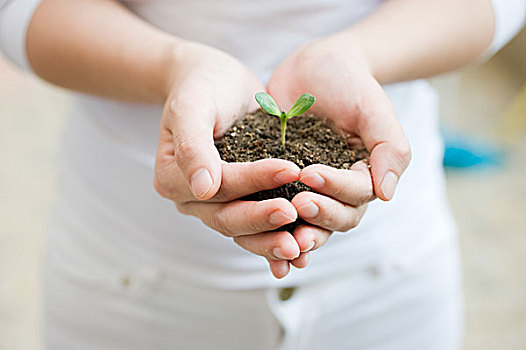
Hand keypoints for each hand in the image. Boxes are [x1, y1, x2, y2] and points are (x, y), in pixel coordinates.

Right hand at [153, 41, 303, 277]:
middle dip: (262, 218)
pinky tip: (302, 245)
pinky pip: (257, 225)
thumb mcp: (192, 106)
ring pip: (242, 230)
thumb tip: (202, 189)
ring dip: (270, 239)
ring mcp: (216, 204)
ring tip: (300, 245)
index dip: (252, 181)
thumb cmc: (202, 86)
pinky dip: (277, 234)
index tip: (289, 169)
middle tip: (295, 213)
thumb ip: (193, 145)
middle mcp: (192, 198)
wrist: (217, 83)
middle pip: (227, 218)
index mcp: (172, 177)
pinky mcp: (240, 201)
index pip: (216, 186)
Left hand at [267, 34, 410, 262]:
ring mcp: (308, 189)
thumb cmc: (349, 82)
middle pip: (335, 217)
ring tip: (277, 233)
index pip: (355, 194)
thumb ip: (389, 148)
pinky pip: (276, 207)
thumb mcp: (373, 109)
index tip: (309, 174)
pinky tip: (251, 230)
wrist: (314, 66)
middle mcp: (338, 188)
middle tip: (295, 205)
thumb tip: (387, 195)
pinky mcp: (280, 184)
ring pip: (307, 221)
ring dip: (295, 232)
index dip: (334, 189)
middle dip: (317, 216)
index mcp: (364, 175)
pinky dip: (268, 224)